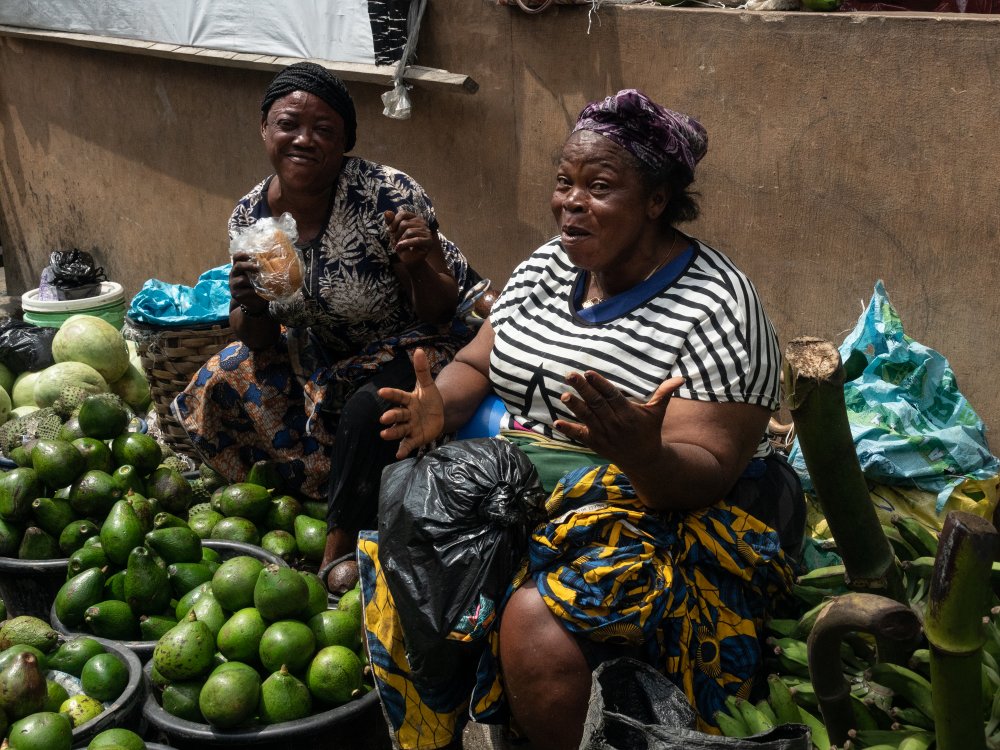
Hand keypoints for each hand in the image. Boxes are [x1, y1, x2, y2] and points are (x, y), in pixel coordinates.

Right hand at [229, 252, 267, 313]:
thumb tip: (275, 258)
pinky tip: (260, 292)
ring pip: (242, 279)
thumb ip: (259, 268)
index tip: (251, 254)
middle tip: (258, 267)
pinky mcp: (236, 294)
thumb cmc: (257, 285)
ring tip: (262, 282)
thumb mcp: (257, 275)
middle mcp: (233, 274)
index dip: (242, 254)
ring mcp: (233, 285)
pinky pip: (246, 291)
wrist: (253, 302)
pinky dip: (254, 291)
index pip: (236, 257)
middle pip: (238, 266)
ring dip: (253, 280)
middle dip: (248, 265)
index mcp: (238, 267)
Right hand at [378, 348, 445, 458]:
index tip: (381, 391)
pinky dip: (403, 449)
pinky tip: (398, 455)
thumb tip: (419, 350)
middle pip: (397, 415)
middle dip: (391, 417)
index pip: (399, 396)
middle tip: (384, 418)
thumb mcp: (428, 385)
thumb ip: (422, 370)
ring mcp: (410, 427)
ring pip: (399, 430)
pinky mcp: (415, 438)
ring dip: (392, 433)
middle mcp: (406, 414)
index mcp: (408, 400)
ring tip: (384, 435)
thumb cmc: (429, 399)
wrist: (439, 414)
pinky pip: (408, 444)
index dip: (391, 394)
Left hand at [384, 210, 439, 266]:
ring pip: (409, 232)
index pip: (403, 213)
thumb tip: (387, 212)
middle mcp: (422, 222)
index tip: (390, 231)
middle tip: (395, 241)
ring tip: (398, 246)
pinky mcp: (429, 241)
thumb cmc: (403, 245)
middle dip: (397, 233)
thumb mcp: (394, 232)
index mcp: (414, 218)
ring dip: (401, 240)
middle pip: (405, 223)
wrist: (410, 259)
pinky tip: (400, 248)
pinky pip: (416, 240)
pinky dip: (405, 244)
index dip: (394, 222)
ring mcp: (427, 231)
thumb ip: (391, 221)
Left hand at [553, 372, 684, 462]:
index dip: (600, 384)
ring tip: (564, 394)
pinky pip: (579, 436)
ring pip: (587, 418)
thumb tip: (681, 378)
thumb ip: (664, 393)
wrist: (644, 460)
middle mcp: (615, 424)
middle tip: (571, 375)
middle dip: (583, 389)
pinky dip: (568, 430)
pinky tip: (556, 422)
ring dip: (575, 406)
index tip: (589, 372)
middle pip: (597, 404)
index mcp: (629, 414)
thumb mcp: (657, 413)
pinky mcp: (595, 443)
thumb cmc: (649, 431)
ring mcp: (603, 435)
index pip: (612, 396)